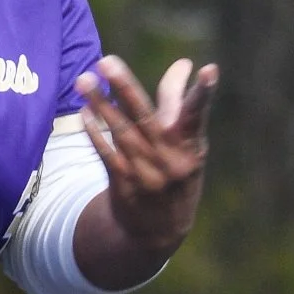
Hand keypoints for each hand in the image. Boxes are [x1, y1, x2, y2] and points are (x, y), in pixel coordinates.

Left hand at [72, 55, 217, 289]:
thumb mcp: (187, 145)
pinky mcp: (124, 185)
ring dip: (100, 105)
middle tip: (107, 61)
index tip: (209, 70)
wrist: (159, 232)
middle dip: (126, 88)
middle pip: (146, 119)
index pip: (197, 115)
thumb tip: (184, 63)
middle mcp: (171, 160)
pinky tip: (84, 112)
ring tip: (83, 80)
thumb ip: (179, 103)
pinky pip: (107, 155)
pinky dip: (95, 133)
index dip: (203, 93)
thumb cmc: (177, 173)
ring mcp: (147, 174)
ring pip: (121, 133)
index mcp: (191, 146)